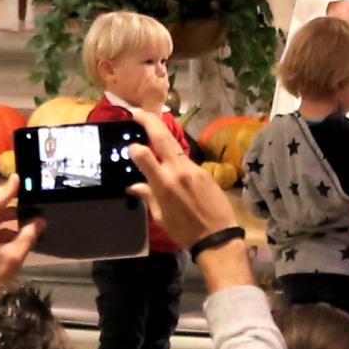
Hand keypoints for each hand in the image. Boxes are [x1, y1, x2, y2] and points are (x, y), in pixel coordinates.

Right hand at [134, 126, 243, 259]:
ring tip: (153, 132)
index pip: (143, 153)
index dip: (134, 147)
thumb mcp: (160, 217)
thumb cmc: (184, 231)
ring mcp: (194, 168)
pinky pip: (186, 160)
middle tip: (137, 112)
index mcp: (163, 183)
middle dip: (149, 120)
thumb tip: (134, 186)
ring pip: (176, 146)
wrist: (218, 237)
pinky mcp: (205, 171)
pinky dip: (176, 158)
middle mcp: (178, 170)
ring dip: (163, 138)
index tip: (130, 147)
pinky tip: (173, 164)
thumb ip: (148, 196)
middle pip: (162, 136)